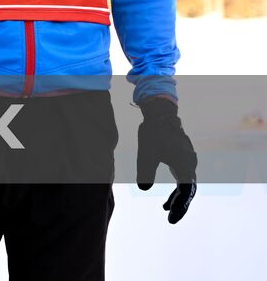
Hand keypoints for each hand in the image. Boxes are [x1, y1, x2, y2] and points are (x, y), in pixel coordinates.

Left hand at [137, 96, 196, 223]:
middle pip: (188, 190)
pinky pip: (182, 177)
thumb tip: (144, 188)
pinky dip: (176, 189)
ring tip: (165, 209)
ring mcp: (187, 161)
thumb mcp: (146, 153)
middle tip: (170, 219)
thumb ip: (145, 171)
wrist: (161, 114)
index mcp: (185, 165)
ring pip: (185, 184)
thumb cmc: (153, 133)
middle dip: (179, 205)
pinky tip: (167, 198)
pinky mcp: (182, 158)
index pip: (185, 192)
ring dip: (177, 197)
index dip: (180, 206)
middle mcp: (190, 165)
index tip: (171, 218)